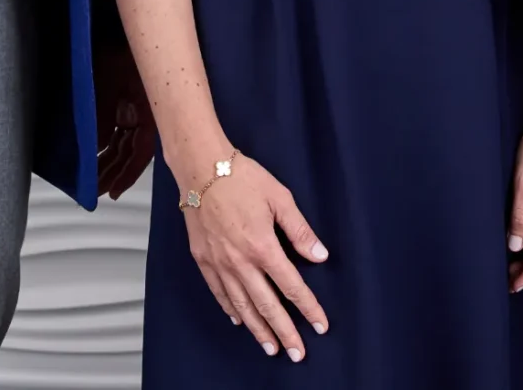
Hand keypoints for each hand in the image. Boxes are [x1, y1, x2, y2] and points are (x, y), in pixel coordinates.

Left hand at [95, 38, 157, 199]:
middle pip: (130, 151)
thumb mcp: (106, 79)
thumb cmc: (121, 42)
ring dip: (109, 160)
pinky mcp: (127, 98)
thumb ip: (101, 114)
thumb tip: (95, 145)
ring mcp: (135, 105)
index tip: (113, 191)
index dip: (128, 174)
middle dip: (113, 172)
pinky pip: (119, 127)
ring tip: (93, 178)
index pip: (141, 152)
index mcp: (147, 108)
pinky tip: (96, 151)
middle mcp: (143, 110)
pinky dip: (107, 141)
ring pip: (123, 141)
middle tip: (97, 190)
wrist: (119, 19)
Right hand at [180, 153, 330, 361]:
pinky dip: (230, 309)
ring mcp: (219, 263)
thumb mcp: (280, 198)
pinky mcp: (203, 259)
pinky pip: (218, 292)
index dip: (308, 308)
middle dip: (284, 331)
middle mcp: (240, 261)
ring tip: (270, 347)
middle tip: (297, 353)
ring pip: (241, 305)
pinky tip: (239, 320)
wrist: (202, 168)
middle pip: (267, 305)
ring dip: (258, 328)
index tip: (320, 326)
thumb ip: (300, 231)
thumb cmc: (243, 178)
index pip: (291, 286)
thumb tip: (319, 256)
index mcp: (263, 247)